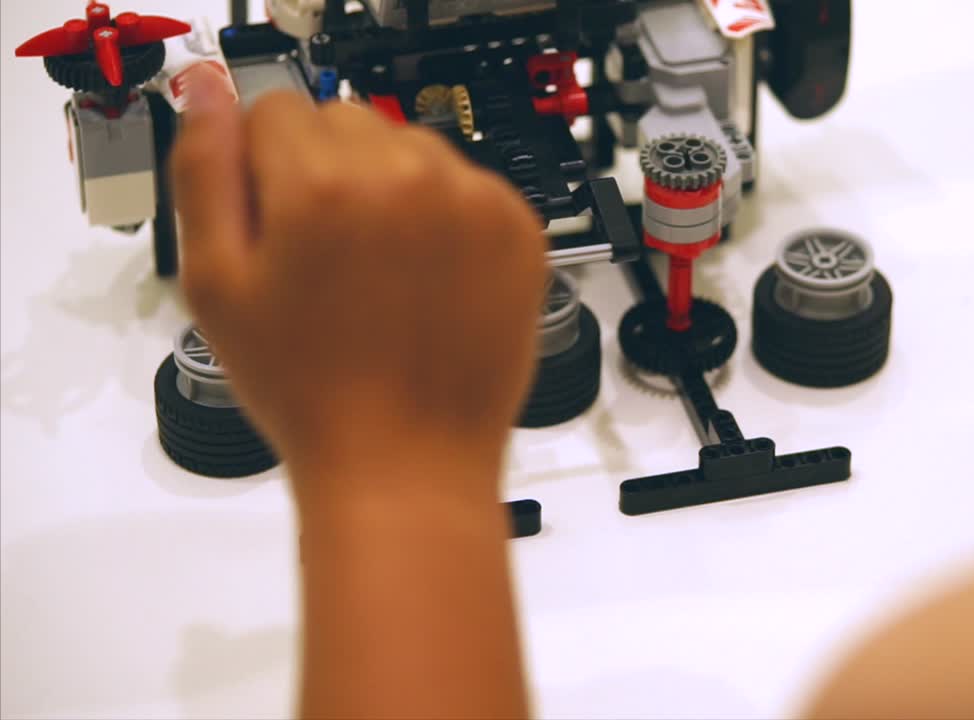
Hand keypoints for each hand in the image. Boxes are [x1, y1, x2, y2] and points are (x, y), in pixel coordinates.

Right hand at [169, 82, 547, 504]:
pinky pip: (468, 187)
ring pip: (410, 149)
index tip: (277, 222)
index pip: (276, 109)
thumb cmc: (314, 394)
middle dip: (328, 175)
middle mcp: (410, 179)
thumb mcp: (217, 284)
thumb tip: (208, 92)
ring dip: (391, 193)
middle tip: (328, 260)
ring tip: (381, 279)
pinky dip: (447, 220)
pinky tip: (427, 284)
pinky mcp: (519, 230)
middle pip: (347, 122)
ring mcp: (475, 202)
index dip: (265, 169)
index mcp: (326, 185)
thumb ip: (206, 170)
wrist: (408, 464)